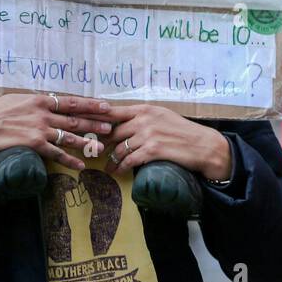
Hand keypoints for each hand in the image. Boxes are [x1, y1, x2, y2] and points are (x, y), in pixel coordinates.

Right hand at [0, 92, 115, 171]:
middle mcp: (43, 114)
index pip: (72, 102)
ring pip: (70, 136)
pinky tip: (80, 165)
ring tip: (101, 146)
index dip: (91, 105)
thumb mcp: (15, 100)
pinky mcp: (34, 144)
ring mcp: (40, 129)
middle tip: (111, 126)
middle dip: (95, 123)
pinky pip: (56, 153)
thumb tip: (48, 102)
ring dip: (87, 141)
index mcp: (40, 100)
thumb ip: (35, 103)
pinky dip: (70, 160)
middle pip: (75, 119)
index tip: (106, 106)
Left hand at [101, 103, 227, 176]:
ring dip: (111, 160)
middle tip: (94, 153)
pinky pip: (129, 160)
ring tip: (108, 167)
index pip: (111, 110)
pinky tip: (118, 172)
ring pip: (119, 149)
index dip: (92, 115)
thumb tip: (121, 124)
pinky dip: (121, 167)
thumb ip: (142, 117)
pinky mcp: (153, 150)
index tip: (77, 119)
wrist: (203, 145)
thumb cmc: (184, 131)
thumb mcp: (163, 117)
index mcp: (145, 109)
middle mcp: (144, 120)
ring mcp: (148, 134)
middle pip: (112, 132)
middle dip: (101, 144)